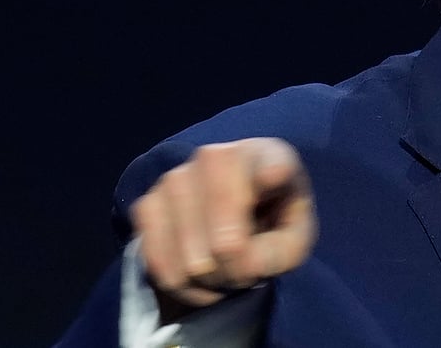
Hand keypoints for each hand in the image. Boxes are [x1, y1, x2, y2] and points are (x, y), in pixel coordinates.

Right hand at [131, 137, 316, 319]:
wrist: (233, 219)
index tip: (274, 176)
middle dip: (235, 266)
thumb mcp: (293, 240)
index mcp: (268, 157)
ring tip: (222, 271)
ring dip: (208, 279)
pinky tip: (197, 276)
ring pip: (190, 257)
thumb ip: (277, 251)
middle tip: (245, 272)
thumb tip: (236, 255)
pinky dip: (180, 283)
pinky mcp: (146, 204)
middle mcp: (217, 157)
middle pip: (224, 233)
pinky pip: (158, 262)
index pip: (271, 162)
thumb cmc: (271, 223)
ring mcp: (175, 177)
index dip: (272, 171)